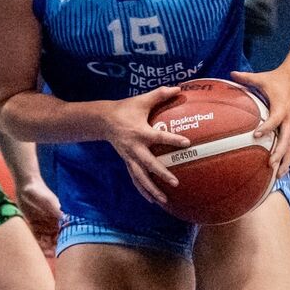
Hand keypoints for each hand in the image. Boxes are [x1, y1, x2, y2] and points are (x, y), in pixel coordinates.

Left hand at [16, 179, 60, 256]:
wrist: (26, 185)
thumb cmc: (40, 191)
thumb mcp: (49, 201)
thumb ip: (57, 210)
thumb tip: (67, 219)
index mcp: (60, 217)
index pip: (65, 233)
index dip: (64, 242)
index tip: (62, 250)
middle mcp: (53, 222)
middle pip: (56, 239)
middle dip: (55, 248)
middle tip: (52, 255)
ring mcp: (44, 224)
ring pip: (47, 240)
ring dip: (46, 247)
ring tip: (44, 253)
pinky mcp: (34, 224)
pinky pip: (37, 236)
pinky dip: (37, 243)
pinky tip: (37, 249)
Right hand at [103, 85, 191, 205]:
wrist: (103, 120)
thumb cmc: (125, 109)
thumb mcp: (141, 100)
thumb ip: (160, 94)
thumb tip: (179, 88)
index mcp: (140, 131)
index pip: (159, 137)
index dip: (172, 140)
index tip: (187, 143)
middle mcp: (134, 147)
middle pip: (148, 163)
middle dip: (161, 173)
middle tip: (175, 182)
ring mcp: (129, 157)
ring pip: (140, 176)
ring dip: (151, 189)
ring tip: (164, 200)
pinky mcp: (127, 162)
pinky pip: (135, 179)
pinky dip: (143, 190)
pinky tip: (153, 200)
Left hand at [230, 69, 289, 177]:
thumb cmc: (272, 80)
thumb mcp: (260, 77)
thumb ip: (246, 77)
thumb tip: (231, 73)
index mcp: (281, 107)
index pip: (275, 119)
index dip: (267, 127)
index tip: (256, 135)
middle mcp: (288, 119)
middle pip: (286, 139)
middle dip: (279, 153)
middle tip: (269, 164)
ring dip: (285, 162)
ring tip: (278, 176)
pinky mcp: (289, 130)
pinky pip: (289, 147)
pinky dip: (286, 159)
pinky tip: (279, 172)